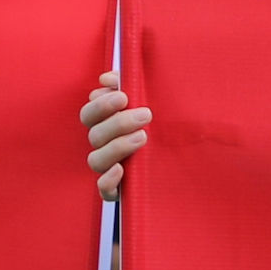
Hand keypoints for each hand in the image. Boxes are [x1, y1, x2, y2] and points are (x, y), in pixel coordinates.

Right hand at [83, 68, 149, 202]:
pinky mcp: (118, 190)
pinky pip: (104, 190)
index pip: (88, 114)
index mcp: (104, 124)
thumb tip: (107, 79)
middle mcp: (102, 146)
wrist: (182, 158)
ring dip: (116, 147)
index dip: (101, 105)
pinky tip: (121, 169)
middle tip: (146, 115)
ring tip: (143, 137)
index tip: (124, 97)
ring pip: (96, 160)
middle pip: (94, 134)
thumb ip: (128, 85)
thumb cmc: (160, 124)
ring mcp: (108, 169)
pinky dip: (108, 181)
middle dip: (118, 123)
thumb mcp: (147, 101)